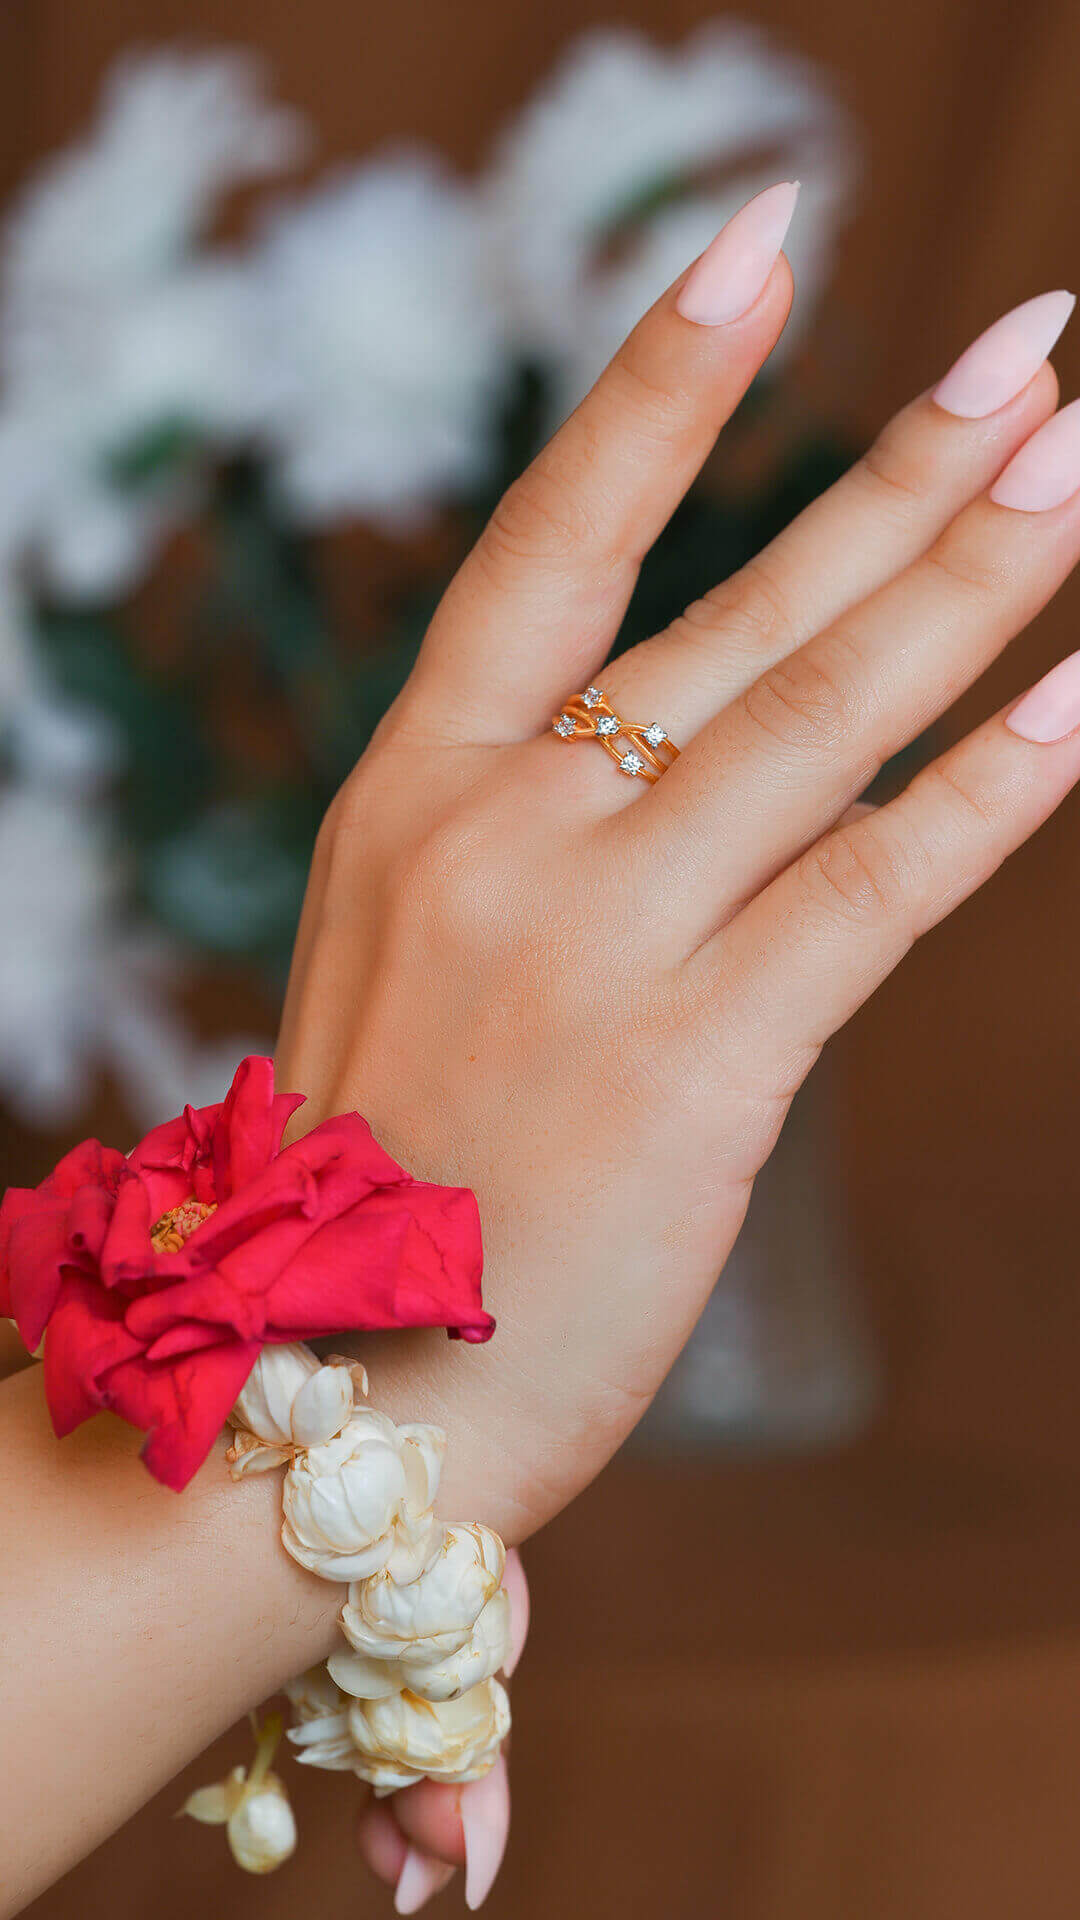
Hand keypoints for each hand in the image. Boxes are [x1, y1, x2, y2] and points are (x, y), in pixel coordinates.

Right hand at [278, 188, 1079, 1548]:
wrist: (336, 1394)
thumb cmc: (387, 1185)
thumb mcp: (421, 959)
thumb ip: (559, 837)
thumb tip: (751, 735)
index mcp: (415, 796)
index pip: (549, 542)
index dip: (659, 386)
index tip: (761, 240)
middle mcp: (500, 837)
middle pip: (735, 611)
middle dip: (899, 472)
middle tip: (1034, 349)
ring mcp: (591, 943)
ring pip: (816, 722)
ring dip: (972, 586)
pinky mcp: (694, 1066)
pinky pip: (866, 894)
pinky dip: (985, 795)